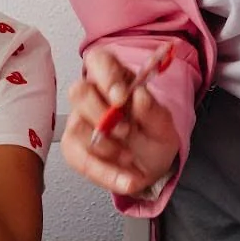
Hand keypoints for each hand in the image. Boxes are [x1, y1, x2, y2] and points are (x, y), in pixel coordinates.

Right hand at [61, 48, 180, 195]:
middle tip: (126, 131)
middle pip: (80, 92)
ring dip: (106, 147)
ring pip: (77, 127)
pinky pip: (79, 158)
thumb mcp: (165, 126)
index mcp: (116, 79)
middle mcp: (94, 96)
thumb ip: (154, 112)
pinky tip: (126, 180)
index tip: (121, 97)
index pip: (99, 61)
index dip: (106, 76)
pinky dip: (105, 173)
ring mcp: (80, 121)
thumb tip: (140, 96)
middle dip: (102, 114)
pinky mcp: (75, 147)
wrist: (152, 167)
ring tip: (130, 157)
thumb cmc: (154, 137)